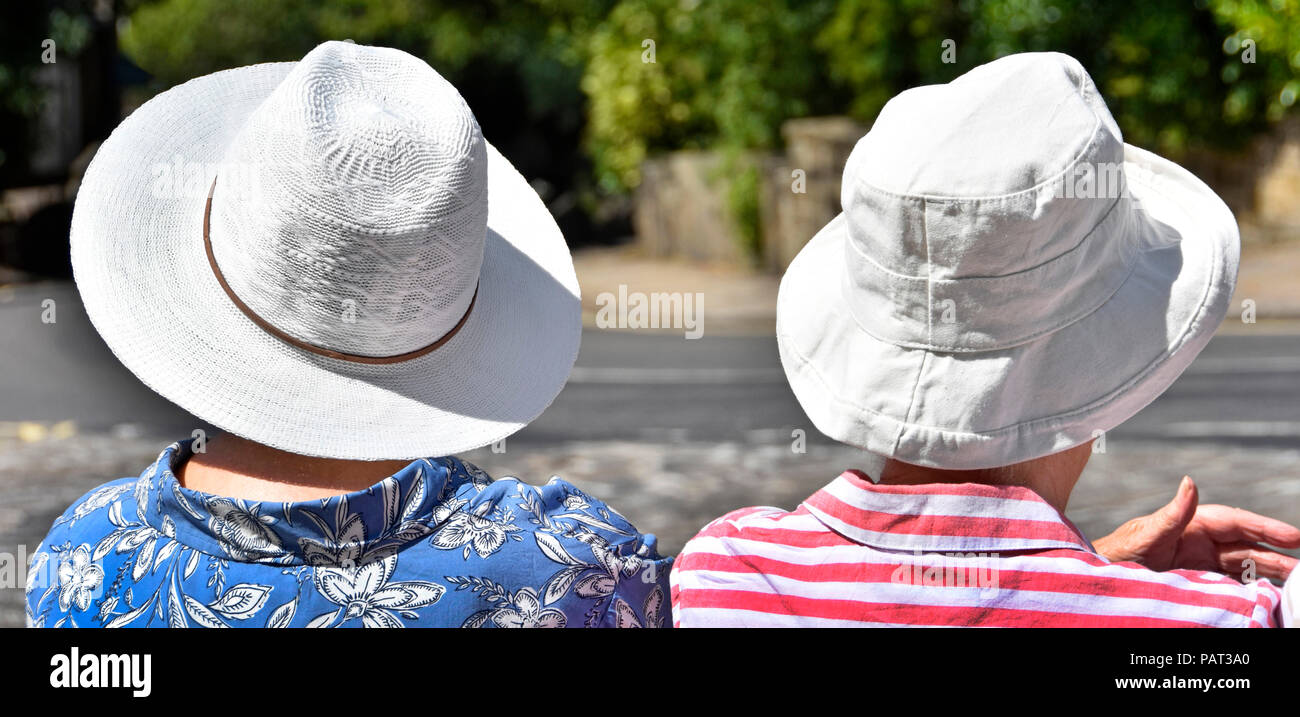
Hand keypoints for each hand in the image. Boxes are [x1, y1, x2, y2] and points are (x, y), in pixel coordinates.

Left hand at [1092, 476, 1299, 580]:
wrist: (1101, 577)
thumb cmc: (1118, 553)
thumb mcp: (1145, 534)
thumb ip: (1171, 514)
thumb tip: (1191, 481)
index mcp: (1190, 524)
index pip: (1235, 522)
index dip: (1265, 528)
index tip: (1294, 536)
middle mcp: (1198, 540)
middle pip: (1245, 544)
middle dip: (1275, 551)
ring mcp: (1198, 560)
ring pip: (1242, 563)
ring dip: (1269, 570)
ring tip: (1295, 580)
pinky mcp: (1196, 578)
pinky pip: (1229, 580)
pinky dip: (1250, 584)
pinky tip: (1268, 591)